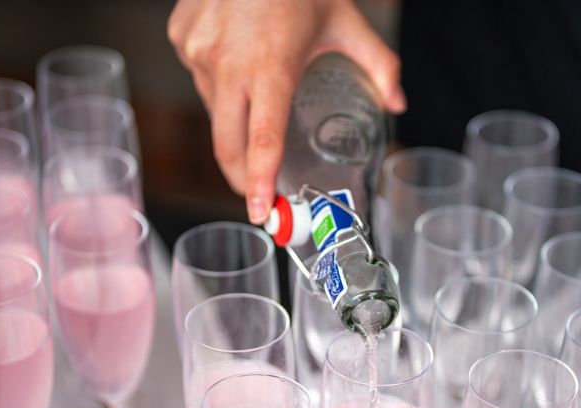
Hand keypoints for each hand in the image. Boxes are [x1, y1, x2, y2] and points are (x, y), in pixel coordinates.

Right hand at [168, 0, 405, 222]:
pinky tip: (238, 66)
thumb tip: (399, 105)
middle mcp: (228, 63)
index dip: (258, 183)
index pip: (262, 140)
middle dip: (241, 177)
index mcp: (271, 65)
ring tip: (257, 106)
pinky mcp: (181, 38)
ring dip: (233, 126)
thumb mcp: (346, 21)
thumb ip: (379, 66)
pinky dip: (219, 87)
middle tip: (257, 195)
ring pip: (214, 112)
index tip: (260, 213)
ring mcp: (198, 50)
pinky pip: (200, 81)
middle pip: (227, 144)